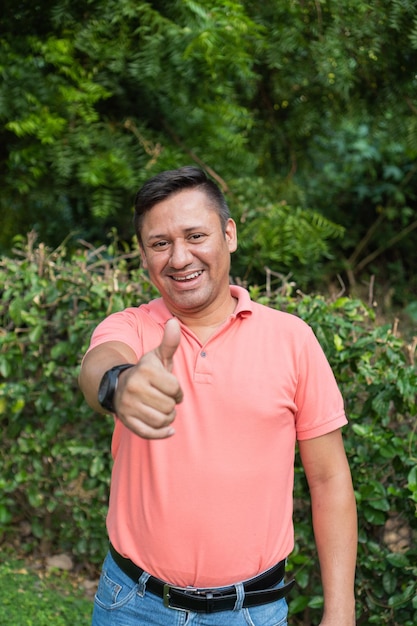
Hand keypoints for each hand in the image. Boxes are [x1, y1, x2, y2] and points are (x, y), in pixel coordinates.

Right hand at [113, 318, 182, 438]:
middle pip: (169, 407)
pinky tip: (168, 429)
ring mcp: (128, 406)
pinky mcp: (127, 421)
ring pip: (162, 420)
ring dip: (167, 418)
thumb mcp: (158, 356)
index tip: (170, 387)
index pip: (175, 388)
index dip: (177, 390)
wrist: (119, 386)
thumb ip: (169, 342)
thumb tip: (174, 321)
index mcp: (144, 371)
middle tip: (163, 398)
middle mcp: (133, 387)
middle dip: (171, 404)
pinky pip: (150, 434)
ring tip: (162, 410)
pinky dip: (162, 433)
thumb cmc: (147, 371)